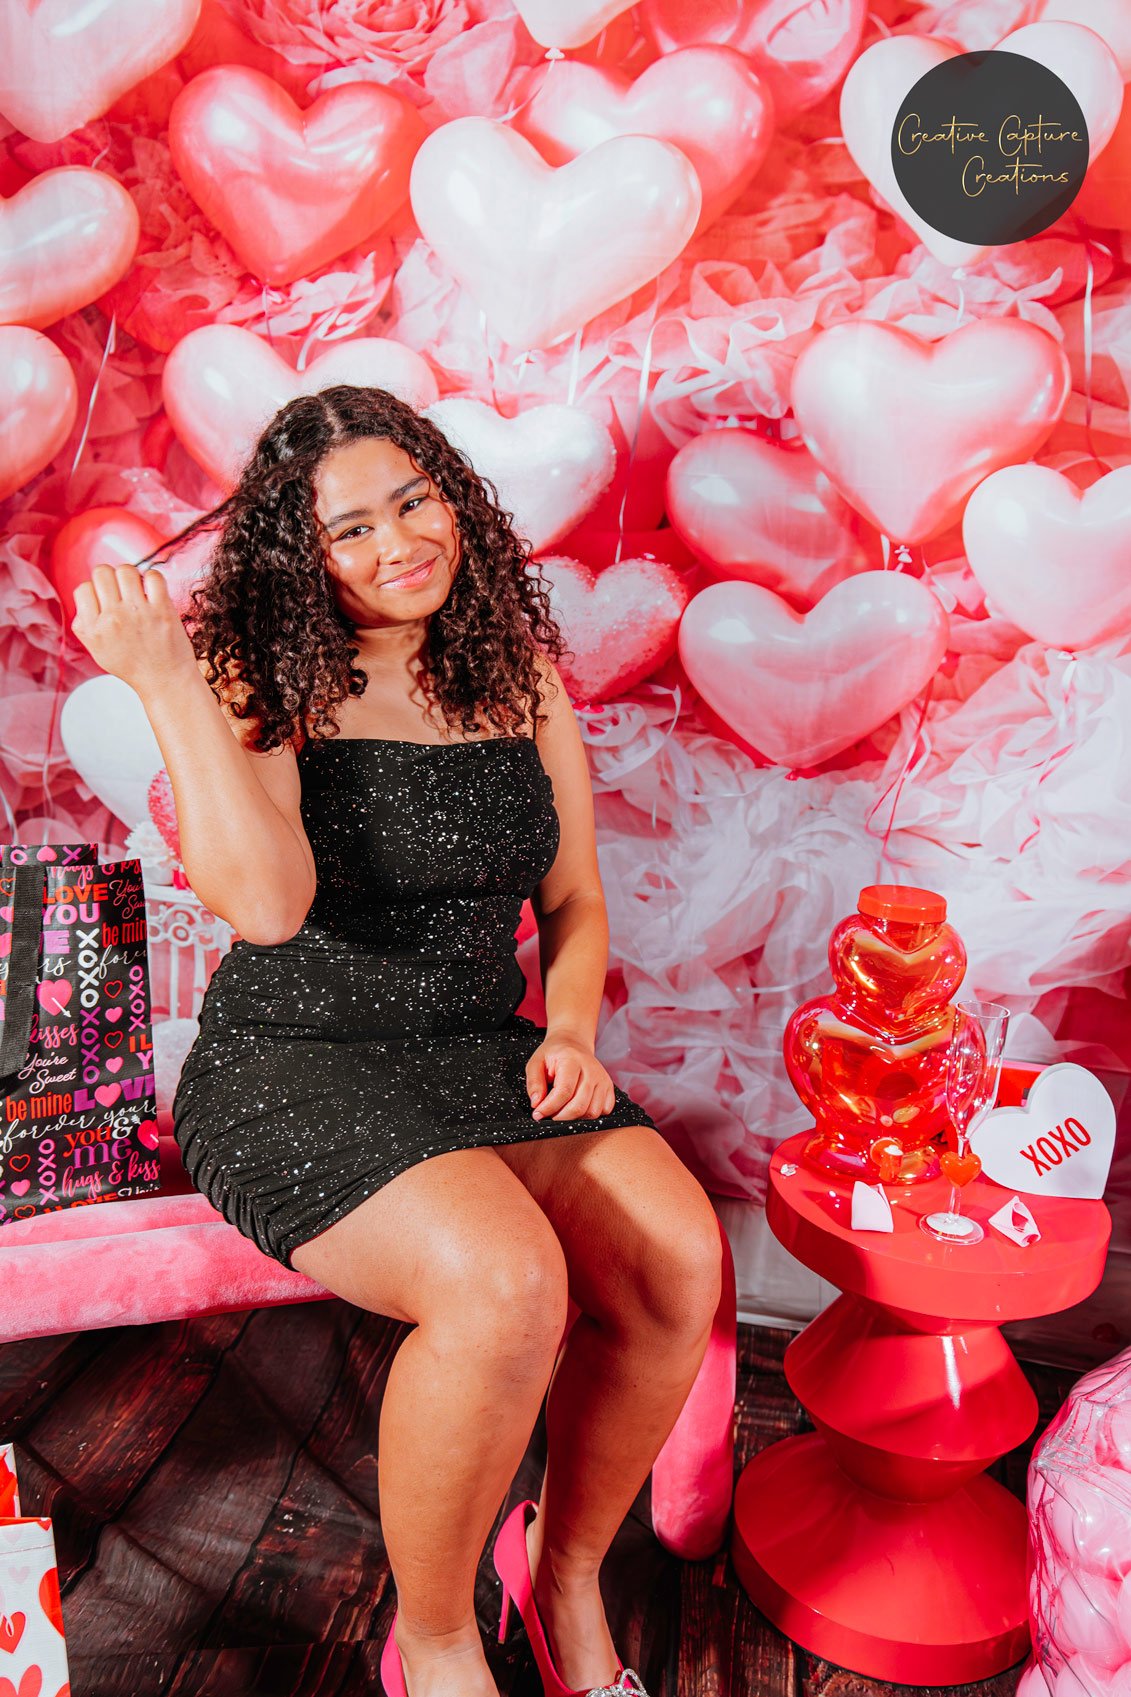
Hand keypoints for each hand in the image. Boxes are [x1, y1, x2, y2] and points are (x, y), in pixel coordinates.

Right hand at [71, 564, 197, 697]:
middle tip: (121, 592)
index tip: (105, 601)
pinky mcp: (162, 610)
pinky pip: (153, 576)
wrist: (164, 681)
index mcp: (93, 628)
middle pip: (102, 572)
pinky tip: (153, 592)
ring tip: (136, 590)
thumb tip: (85, 595)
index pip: (83, 588)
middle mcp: (112, 619)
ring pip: (126, 570)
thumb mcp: (96, 649)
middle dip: (111, 578)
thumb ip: (85, 623)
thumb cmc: (132, 665)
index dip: (94, 590)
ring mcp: (138, 613)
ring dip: (131, 575)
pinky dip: (152, 578)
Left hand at [525, 1030, 615, 1121]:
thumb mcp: (536, 1062)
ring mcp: (603, 1079)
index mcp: (572, 1060)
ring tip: (562, 1109)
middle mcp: (592, 1070)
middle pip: (579, 1106)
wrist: (574, 1043)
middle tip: (549, 1114)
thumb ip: (534, 1082)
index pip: (564, 1092)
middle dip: (560, 1117)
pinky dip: (589, 1115)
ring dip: (574, 1118)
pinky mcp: (609, 1087)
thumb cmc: (554, 1054)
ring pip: (592, 1112)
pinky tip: (578, 1106)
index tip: (538, 1114)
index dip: (549, 1107)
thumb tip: (537, 1103)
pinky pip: (604, 1111)